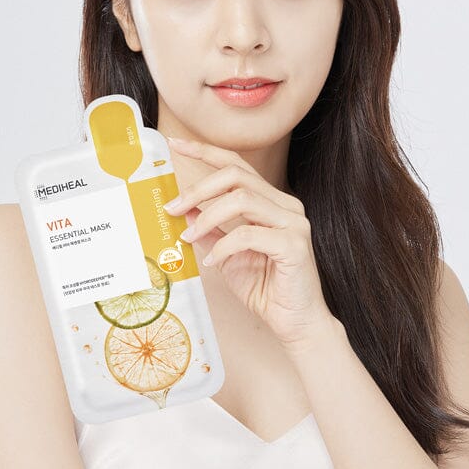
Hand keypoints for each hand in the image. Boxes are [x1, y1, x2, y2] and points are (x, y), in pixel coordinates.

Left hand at [163, 136, 337, 353]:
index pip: (237, 166)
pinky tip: (214, 261)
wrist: (296, 323)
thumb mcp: (226, 255)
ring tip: (189, 237)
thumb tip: (183, 210)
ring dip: (207, 217)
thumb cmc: (265, 289)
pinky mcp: (294, 244)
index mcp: (271, 202)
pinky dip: (224, 245)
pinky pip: (249, 233)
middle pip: (236, 176)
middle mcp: (285, 205)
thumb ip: (210, 231)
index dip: (205, 152)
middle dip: (199, 188)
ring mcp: (294, 222)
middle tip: (172, 207)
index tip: (175, 144)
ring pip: (242, 199)